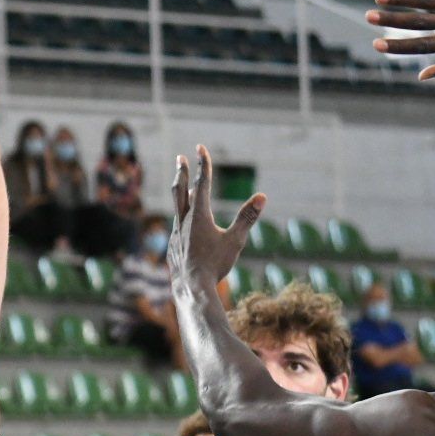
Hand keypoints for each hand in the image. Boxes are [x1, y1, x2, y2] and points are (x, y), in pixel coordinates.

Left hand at [169, 145, 265, 290]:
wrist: (192, 287)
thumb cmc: (215, 264)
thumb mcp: (236, 240)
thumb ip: (247, 217)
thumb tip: (262, 196)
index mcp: (198, 216)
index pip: (202, 184)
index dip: (202, 165)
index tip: (200, 148)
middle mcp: (183, 221)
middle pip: (180, 191)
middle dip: (182, 172)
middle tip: (179, 157)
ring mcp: (175, 234)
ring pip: (176, 208)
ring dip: (180, 194)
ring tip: (183, 186)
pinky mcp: (172, 246)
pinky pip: (176, 226)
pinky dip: (181, 218)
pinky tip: (184, 225)